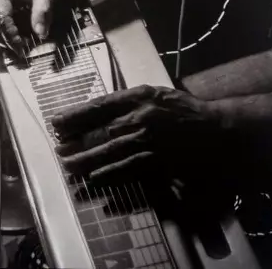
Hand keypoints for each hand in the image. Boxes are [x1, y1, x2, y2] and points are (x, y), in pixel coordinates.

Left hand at [52, 85, 224, 184]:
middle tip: (58, 149)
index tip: (57, 121)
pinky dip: (108, 175)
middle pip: (99, 132)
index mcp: (138, 98)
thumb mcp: (154, 93)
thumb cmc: (182, 108)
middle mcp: (138, 119)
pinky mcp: (155, 162)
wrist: (213, 129)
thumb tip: (98, 109)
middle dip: (75, 142)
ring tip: (68, 166)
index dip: (75, 115)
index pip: (98, 106)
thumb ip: (128, 99)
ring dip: (86, 161)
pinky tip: (95, 178)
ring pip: (108, 153)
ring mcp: (146, 143)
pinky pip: (126, 170)